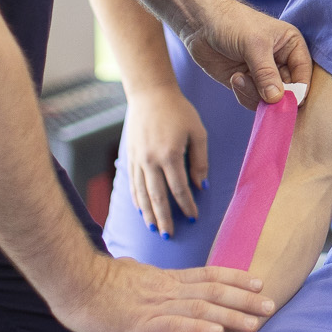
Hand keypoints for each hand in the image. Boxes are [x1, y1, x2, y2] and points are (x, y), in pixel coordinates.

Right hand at [48, 255, 272, 331]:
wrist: (75, 283)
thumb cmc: (97, 282)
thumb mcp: (131, 276)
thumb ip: (148, 280)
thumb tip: (152, 278)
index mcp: (166, 279)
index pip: (209, 275)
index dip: (236, 278)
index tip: (258, 282)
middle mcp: (167, 289)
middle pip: (214, 290)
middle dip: (245, 298)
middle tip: (271, 303)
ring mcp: (156, 305)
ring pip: (202, 307)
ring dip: (232, 314)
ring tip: (256, 321)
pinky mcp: (142, 322)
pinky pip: (175, 324)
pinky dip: (199, 328)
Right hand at [123, 84, 208, 234]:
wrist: (150, 94)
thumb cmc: (179, 111)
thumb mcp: (198, 132)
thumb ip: (200, 161)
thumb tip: (202, 186)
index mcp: (170, 155)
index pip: (179, 189)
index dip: (186, 205)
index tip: (193, 217)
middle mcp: (150, 161)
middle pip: (157, 197)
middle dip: (164, 219)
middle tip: (169, 236)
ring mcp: (137, 159)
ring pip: (141, 194)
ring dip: (148, 213)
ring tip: (154, 229)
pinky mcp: (130, 156)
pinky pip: (132, 183)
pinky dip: (136, 199)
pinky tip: (141, 209)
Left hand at [185, 1, 311, 109]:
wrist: (200, 22)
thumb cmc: (232, 23)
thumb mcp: (254, 46)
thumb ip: (267, 74)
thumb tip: (277, 99)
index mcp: (292, 46)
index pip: (303, 75)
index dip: (298, 91)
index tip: (285, 102)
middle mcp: (281, 61)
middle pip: (288, 91)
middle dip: (273, 96)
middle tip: (260, 95)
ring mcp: (263, 74)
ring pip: (269, 99)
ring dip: (254, 94)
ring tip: (238, 78)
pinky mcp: (246, 82)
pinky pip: (253, 100)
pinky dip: (244, 94)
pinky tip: (234, 78)